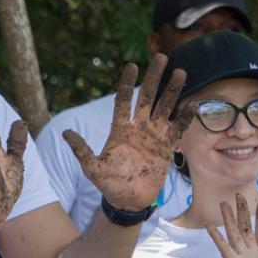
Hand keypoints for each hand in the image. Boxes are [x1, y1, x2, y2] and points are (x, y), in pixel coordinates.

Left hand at [63, 54, 189, 209]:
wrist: (128, 201)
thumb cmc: (108, 184)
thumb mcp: (92, 168)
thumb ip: (82, 150)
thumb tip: (65, 132)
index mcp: (120, 129)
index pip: (123, 100)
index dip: (127, 83)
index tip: (132, 65)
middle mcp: (138, 128)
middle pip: (147, 97)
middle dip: (154, 78)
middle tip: (162, 57)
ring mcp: (154, 136)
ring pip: (165, 108)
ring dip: (172, 91)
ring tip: (181, 72)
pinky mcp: (167, 147)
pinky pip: (177, 129)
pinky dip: (185, 118)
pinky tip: (192, 105)